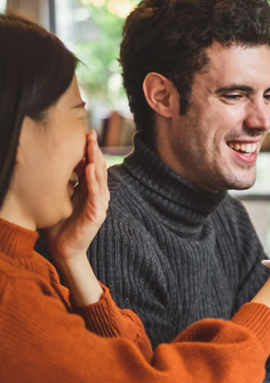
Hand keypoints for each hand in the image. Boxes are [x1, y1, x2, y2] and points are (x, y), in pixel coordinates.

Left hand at [45, 130, 109, 262]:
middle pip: (99, 168)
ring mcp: (100, 204)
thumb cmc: (60, 224)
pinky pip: (96, 194)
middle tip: (91, 133)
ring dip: (97, 161)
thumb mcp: (60, 197)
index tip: (85, 133)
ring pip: (100, 178)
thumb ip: (63, 181)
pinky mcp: (97, 214)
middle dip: (95, 150)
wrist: (63, 248)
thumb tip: (56, 162)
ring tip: (92, 146)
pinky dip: (94, 181)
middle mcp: (98, 195)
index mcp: (90, 190)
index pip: (92, 165)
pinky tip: (91, 168)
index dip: (90, 150)